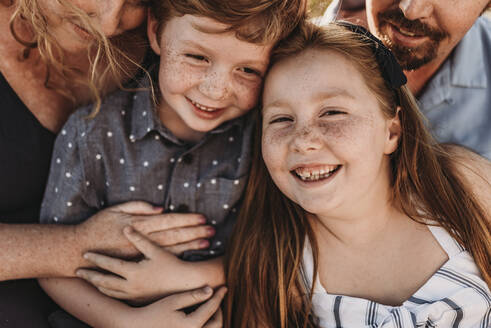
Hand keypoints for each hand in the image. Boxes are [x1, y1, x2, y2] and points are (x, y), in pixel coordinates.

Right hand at [76, 201, 213, 258]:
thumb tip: (159, 208)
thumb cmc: (97, 227)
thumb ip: (138, 207)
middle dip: (194, 231)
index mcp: (138, 224)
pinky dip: (177, 255)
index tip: (202, 218)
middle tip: (212, 229)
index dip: (186, 219)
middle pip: (174, 234)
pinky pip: (161, 259)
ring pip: (171, 247)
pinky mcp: (139, 262)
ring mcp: (141, 253)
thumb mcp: (114, 210)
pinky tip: (190, 253)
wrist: (80, 250)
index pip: (168, 220)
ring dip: (190, 244)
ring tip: (207, 242)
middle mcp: (142, 239)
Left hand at [77, 226, 202, 302]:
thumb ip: (139, 238)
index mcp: (134, 272)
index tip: (85, 254)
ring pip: (109, 291)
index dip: (97, 259)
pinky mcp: (138, 300)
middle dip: (90, 276)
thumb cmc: (171, 264)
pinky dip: (108, 292)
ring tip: (89, 279)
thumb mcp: (156, 250)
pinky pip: (117, 297)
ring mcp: (134, 295)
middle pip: (104, 281)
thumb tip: (127, 227)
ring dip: (97, 285)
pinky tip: (105, 288)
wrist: (184, 283)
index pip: (110, 264)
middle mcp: (131, 286)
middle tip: (77, 271)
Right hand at [125, 286, 225, 327]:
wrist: (138, 327)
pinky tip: (203, 318)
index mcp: (192, 325)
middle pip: (217, 324)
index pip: (212, 308)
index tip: (225, 287)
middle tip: (216, 299)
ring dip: (215, 320)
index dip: (219, 296)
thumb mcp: (173, 301)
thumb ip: (193, 296)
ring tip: (211, 308)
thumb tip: (210, 289)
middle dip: (219, 310)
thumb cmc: (154, 312)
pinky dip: (206, 327)